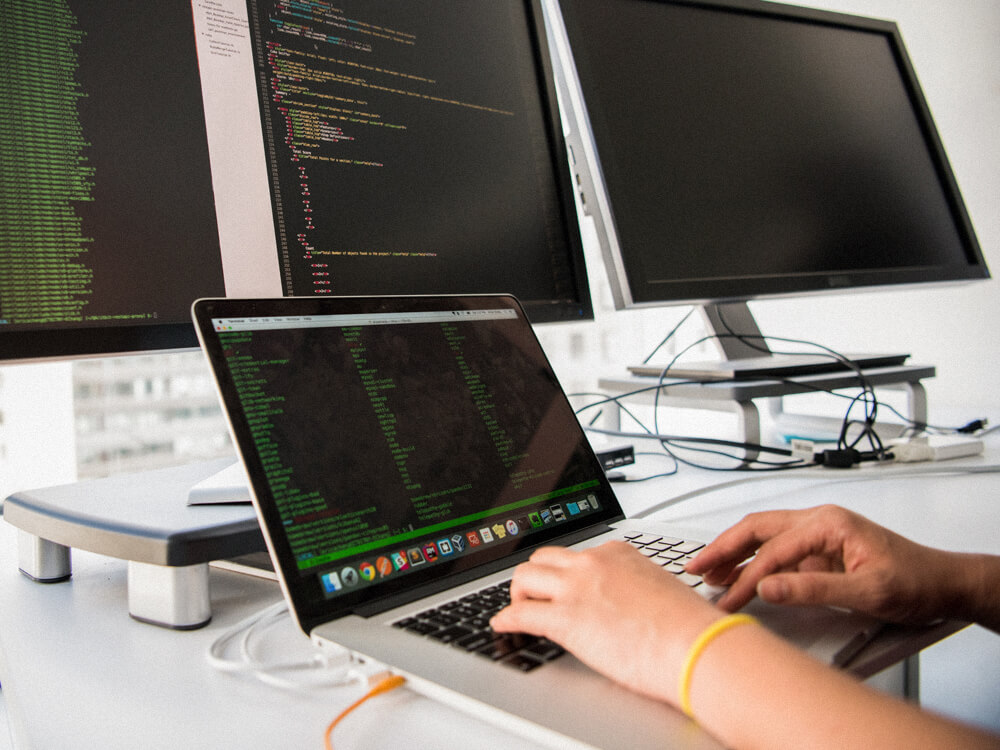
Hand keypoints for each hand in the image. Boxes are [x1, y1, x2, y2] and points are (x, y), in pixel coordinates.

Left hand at [490, 541, 721, 706]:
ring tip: (519, 609)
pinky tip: (503, 625)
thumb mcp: (660, 589)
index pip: (577, 554)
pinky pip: (521, 614)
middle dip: (534, 577)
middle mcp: (593, 564)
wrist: (695, 645)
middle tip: (533, 596)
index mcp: (617, 554)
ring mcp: (577, 589)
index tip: (561, 584)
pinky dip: (506, 620)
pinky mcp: (566, 620)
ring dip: (517, 594)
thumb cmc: (688, 626)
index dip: (564, 573)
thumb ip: (636, 588)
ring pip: (524, 577)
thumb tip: (630, 604)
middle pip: (543, 558)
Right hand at [686, 504, 954, 622]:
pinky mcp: (818, 552)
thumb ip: (813, 588)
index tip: (728, 600)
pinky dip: (752, 563)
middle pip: (757, 528)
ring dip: (733, 552)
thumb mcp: (867, 590)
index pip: (774, 550)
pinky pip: (776, 552)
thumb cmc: (916, 580)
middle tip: (695, 567)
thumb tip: (769, 587)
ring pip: (762, 536)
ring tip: (707, 571)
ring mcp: (817, 536)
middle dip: (723, 547)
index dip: (746, 577)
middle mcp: (819, 522)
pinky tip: (738, 576)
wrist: (944, 584)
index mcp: (828, 523)